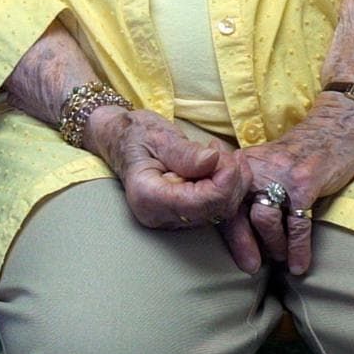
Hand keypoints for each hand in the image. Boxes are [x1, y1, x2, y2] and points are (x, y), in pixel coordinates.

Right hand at [90, 108, 257, 268]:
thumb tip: (212, 161)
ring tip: (221, 153)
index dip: (222, 181)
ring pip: (222, 210)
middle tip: (220, 149)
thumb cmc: (134, 135)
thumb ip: (184, 152)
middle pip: (215, 210)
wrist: (120, 140)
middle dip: (230, 179)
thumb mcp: (158, 136)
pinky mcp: (186, 213)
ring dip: (233, 181)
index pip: (199, 203)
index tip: (222, 153)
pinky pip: (218, 206)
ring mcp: (174, 218)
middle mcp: (161, 216)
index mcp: (148, 197)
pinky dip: (228, 185)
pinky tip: (222, 164)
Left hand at [237, 96, 353, 274]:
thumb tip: (243, 226)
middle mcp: (256, 168)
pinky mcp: (305, 182)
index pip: (225, 202)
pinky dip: (298, 248)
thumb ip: (253, 186)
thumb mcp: (269, 163)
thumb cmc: (304, 150)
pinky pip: (297, 223)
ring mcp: (280, 175)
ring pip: (265, 220)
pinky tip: (300, 265)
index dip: (228, 232)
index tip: (235, 254)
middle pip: (239, 213)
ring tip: (281, 261)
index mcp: (244, 165)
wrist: (338, 124)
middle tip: (251, 267)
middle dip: (244, 244)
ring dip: (273, 246)